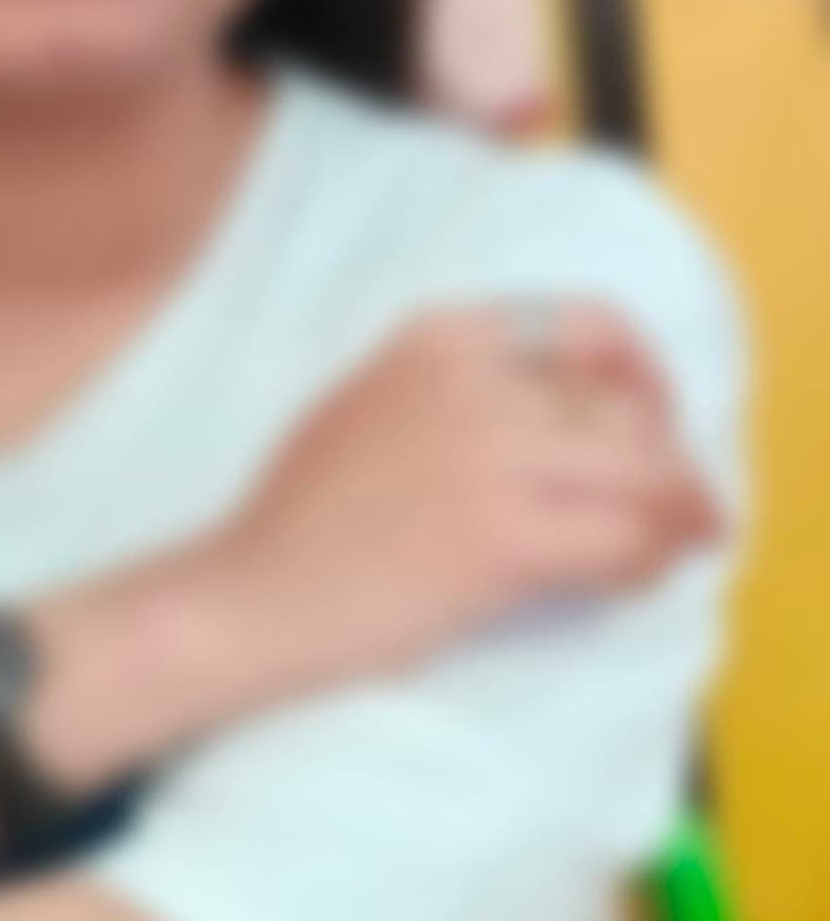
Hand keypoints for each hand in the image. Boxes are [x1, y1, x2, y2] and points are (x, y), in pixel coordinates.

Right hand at [205, 298, 724, 691]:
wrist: (251, 597)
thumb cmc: (301, 520)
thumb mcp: (370, 403)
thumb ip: (455, 388)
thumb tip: (566, 412)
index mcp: (438, 336)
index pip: (588, 322)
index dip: (640, 371)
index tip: (648, 417)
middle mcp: (470, 382)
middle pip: (627, 406)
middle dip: (664, 459)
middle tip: (670, 506)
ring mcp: (489, 457)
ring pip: (644, 475)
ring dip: (668, 517)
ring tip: (659, 548)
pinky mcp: (503, 538)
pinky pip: (624, 542)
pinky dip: (641, 565)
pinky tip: (621, 582)